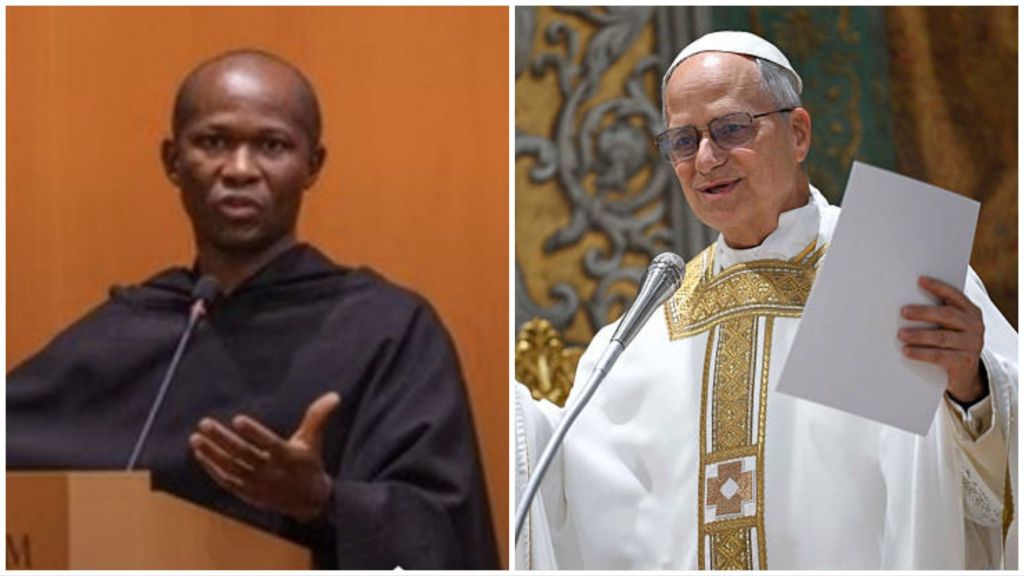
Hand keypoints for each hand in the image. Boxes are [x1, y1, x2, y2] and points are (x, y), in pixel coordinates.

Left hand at [190, 392, 340, 521]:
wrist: (308, 502)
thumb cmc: (308, 464)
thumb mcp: (314, 441)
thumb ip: (318, 417)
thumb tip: (334, 395)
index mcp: (289, 457)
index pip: (269, 444)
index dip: (254, 433)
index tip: (238, 420)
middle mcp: (271, 472)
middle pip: (244, 455)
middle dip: (223, 439)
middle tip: (205, 423)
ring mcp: (257, 484)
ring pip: (231, 468)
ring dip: (212, 453)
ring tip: (196, 438)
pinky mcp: (247, 493)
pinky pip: (226, 480)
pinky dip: (212, 468)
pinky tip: (200, 453)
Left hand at [899, 276, 985, 403]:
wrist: (965, 373)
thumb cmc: (950, 342)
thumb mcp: (949, 326)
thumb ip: (938, 313)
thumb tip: (906, 303)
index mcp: (971, 312)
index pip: (954, 295)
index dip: (938, 287)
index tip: (920, 280)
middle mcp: (975, 326)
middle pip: (946, 315)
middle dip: (923, 312)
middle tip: (903, 311)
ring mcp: (972, 344)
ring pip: (941, 337)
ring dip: (918, 335)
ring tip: (900, 334)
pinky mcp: (965, 362)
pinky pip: (939, 356)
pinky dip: (921, 353)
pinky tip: (906, 351)